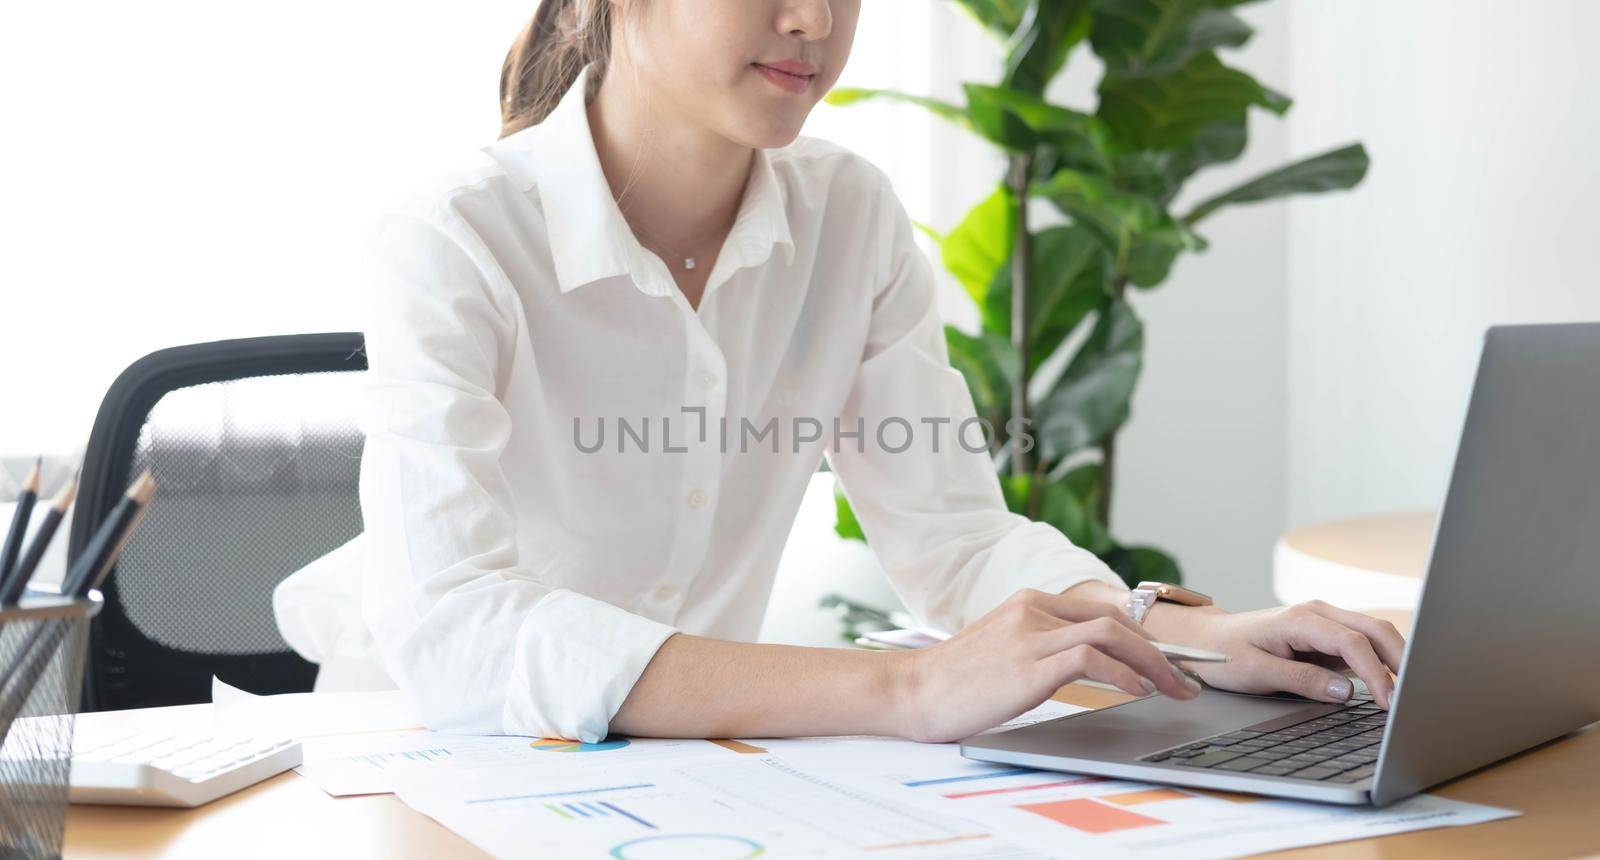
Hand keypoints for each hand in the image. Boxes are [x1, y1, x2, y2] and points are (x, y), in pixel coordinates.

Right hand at [891, 588, 1201, 742]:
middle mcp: (1034, 608)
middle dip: (1162, 649)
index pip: (1103, 611)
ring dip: (1156, 663)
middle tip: (1188, 677)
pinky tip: (1140, 691)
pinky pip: (1093, 659)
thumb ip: (1040, 647)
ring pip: (1114, 634)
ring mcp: (1032, 633)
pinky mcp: (1029, 662)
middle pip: (1118, 619)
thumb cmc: (953, 682)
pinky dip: (1125, 674)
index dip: (1145, 634)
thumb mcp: (1003, 652)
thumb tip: (1088, 665)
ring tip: (1177, 688)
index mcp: (1030, 603)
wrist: (910, 691)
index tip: (1171, 660)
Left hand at [1146, 599, 1405, 708]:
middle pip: (1375, 630)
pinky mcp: (1327, 638)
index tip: (1387, 702)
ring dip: (1396, 661)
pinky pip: (1363, 646)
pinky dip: (1382, 663)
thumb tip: (1345, 692)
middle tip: (1413, 700)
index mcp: (1301, 618)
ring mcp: (1325, 624)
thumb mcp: (1256, 672)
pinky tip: (1391, 687)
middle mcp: (1319, 614)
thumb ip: (1300, 680)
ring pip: (1375, 635)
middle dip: (1401, 661)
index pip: (1352, 642)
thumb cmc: (1224, 653)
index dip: (1375, 673)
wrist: (1207, 639)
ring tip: (1410, 695)